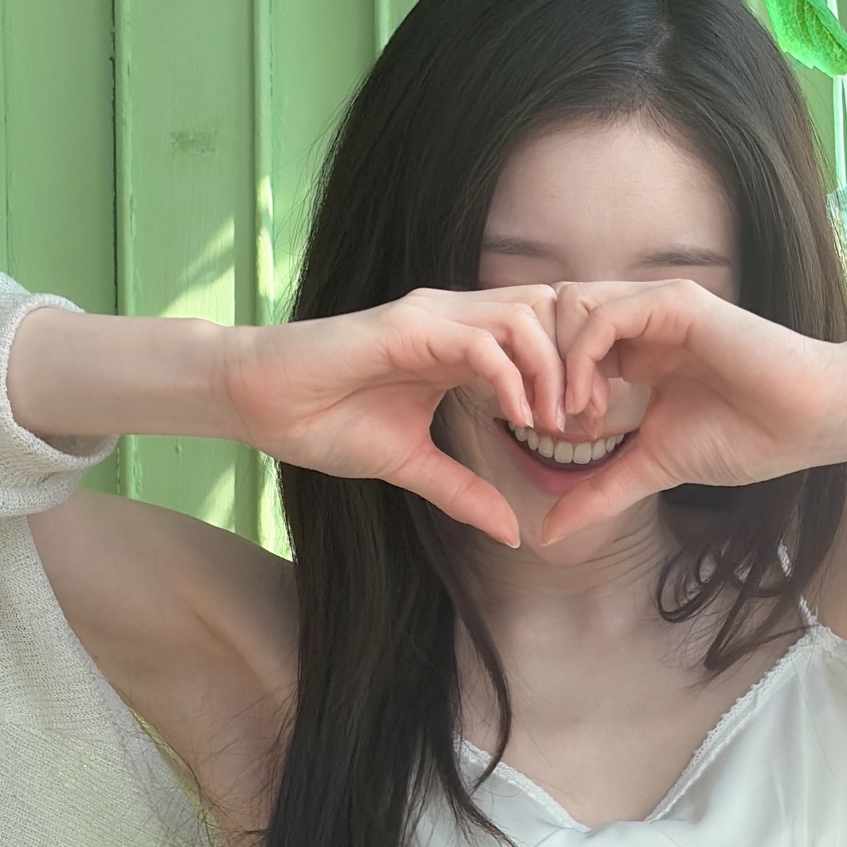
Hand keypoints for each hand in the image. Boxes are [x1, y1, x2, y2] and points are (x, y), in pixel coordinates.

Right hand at [223, 287, 564, 545]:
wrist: (260, 402)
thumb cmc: (324, 422)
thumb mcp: (410, 465)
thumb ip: (462, 490)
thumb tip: (511, 534)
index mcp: (457, 342)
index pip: (539, 333)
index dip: (572, 372)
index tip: (586, 428)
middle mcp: (451, 318)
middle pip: (547, 312)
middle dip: (577, 363)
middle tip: (586, 423)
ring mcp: (431, 317)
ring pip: (524, 317)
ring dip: (551, 370)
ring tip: (555, 424)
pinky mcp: (407, 326)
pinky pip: (481, 340)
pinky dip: (511, 377)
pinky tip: (517, 417)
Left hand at [540, 279, 846, 543]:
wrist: (809, 423)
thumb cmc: (745, 438)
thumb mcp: (652, 466)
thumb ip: (600, 491)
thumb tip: (547, 533)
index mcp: (634, 350)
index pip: (558, 342)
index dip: (539, 382)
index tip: (543, 434)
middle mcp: (640, 321)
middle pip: (553, 316)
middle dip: (537, 368)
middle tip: (548, 424)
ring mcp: (656, 308)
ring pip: (570, 307)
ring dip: (558, 363)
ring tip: (575, 416)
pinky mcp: (676, 304)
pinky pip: (604, 315)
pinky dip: (583, 358)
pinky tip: (594, 403)